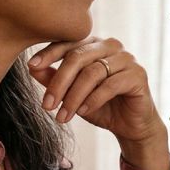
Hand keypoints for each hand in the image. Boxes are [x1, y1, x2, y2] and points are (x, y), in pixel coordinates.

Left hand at [28, 37, 169, 169]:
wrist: (130, 126)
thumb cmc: (101, 106)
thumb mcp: (72, 93)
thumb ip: (54, 78)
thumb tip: (32, 67)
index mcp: (94, 44)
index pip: (69, 43)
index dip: (49, 53)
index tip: (32, 66)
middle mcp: (111, 46)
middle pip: (78, 57)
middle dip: (59, 82)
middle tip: (47, 105)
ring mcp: (127, 59)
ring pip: (93, 73)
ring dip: (74, 96)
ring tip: (63, 115)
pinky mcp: (138, 75)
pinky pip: (110, 85)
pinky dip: (93, 100)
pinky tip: (83, 111)